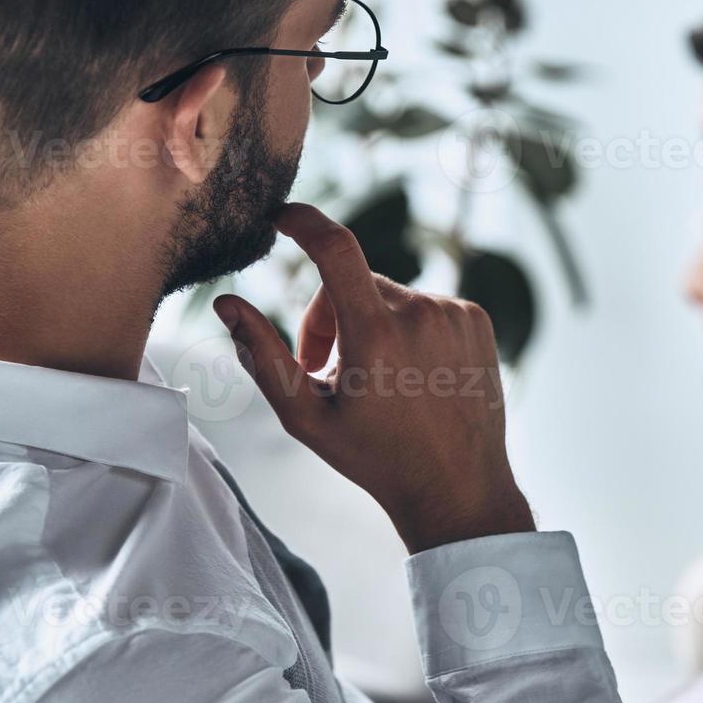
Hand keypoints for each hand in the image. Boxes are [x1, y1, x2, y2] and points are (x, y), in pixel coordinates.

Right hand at [214, 204, 533, 554]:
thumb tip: (225, 302)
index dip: (303, 221)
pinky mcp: (477, 319)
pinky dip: (410, 330)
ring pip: (389, 296)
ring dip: (373, 325)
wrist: (456, 486)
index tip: (282, 216)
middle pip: (352, 284)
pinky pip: (426, 306)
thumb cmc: (375, 457)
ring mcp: (454, 313)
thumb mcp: (305, 416)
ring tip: (378, 382)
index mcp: (375, 334)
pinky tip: (414, 375)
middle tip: (329, 373)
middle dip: (331, 319)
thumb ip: (261, 354)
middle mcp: (420, 313)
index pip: (335, 248)